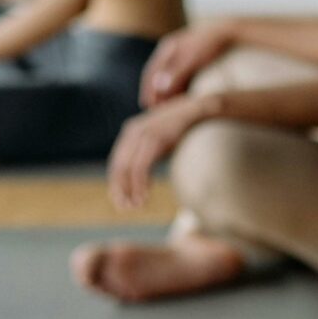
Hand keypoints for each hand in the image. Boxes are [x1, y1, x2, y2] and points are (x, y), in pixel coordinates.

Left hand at [106, 95, 206, 212]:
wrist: (200, 109)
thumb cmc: (183, 127)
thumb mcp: (161, 140)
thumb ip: (149, 153)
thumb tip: (143, 173)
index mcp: (131, 131)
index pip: (117, 162)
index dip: (117, 184)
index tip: (122, 201)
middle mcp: (133, 131)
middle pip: (118, 166)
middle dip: (119, 190)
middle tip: (125, 209)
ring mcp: (143, 134)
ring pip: (128, 169)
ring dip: (130, 190)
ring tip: (135, 207)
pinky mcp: (155, 139)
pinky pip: (141, 166)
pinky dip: (140, 185)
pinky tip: (144, 198)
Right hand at [139, 21, 233, 106]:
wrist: (230, 31)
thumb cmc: (211, 44)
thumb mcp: (192, 59)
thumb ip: (176, 74)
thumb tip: (159, 88)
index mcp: (168, 47)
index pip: (151, 72)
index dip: (148, 90)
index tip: (148, 105)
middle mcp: (172, 49)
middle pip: (158, 75)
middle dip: (155, 92)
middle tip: (154, 110)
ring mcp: (182, 52)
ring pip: (170, 76)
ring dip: (166, 91)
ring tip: (166, 108)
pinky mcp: (193, 58)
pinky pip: (181, 76)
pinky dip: (178, 88)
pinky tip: (182, 99)